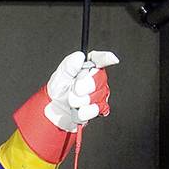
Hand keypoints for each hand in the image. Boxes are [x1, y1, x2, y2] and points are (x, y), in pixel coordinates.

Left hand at [7, 48, 119, 168]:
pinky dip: (85, 111)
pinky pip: (98, 108)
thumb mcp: (60, 76)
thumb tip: (79, 56)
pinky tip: (78, 110)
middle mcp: (95, 79)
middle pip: (99, 78)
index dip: (106, 58)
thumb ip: (69, 65)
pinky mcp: (100, 107)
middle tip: (75, 90)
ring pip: (98, 95)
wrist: (56, 112)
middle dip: (86, 85)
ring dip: (81, 101)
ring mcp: (99, 93)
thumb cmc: (58, 92)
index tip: (112, 58)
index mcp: (86, 68)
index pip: (99, 59)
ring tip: (72, 102)